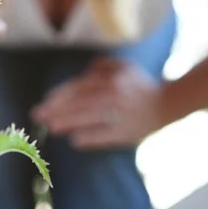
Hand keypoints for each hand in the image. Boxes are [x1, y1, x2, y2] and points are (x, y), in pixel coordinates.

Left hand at [31, 56, 166, 148]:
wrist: (169, 103)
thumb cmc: (140, 86)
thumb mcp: (123, 67)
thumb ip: (101, 66)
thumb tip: (79, 75)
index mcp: (111, 80)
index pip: (80, 88)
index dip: (60, 96)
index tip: (45, 103)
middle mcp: (114, 95)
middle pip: (80, 103)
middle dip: (57, 110)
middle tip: (38, 116)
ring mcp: (121, 114)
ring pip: (90, 118)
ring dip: (68, 123)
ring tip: (51, 127)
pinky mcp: (127, 132)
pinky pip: (106, 136)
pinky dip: (91, 138)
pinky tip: (74, 141)